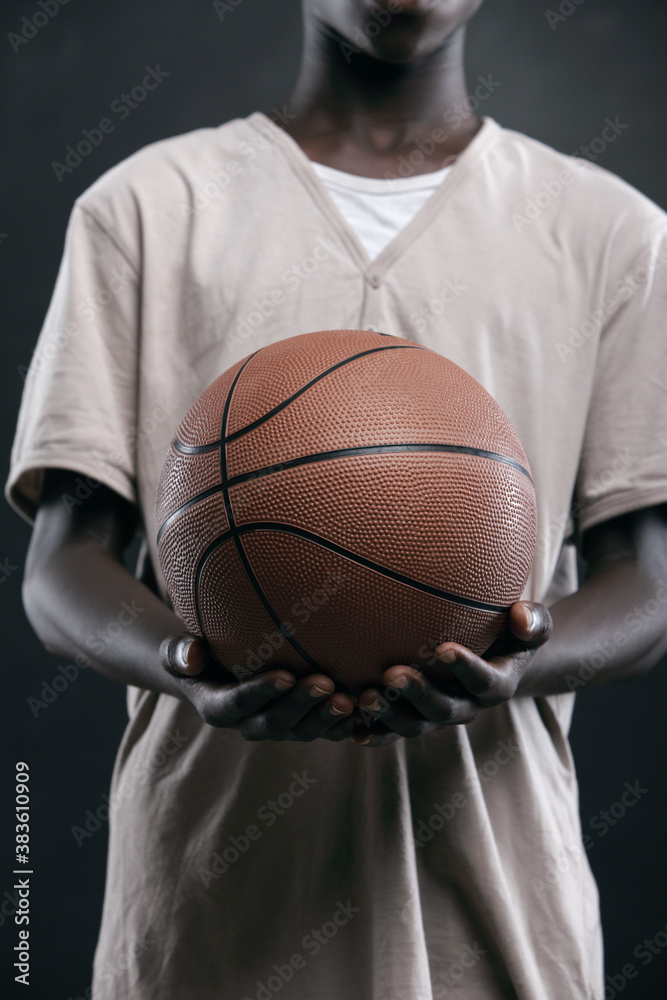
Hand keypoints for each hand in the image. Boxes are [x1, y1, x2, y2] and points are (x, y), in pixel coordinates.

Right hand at [159, 632, 356, 741]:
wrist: (216, 672)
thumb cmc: (198, 653)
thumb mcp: (180, 651)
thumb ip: (181, 653)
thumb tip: (190, 655)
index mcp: (219, 708)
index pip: (240, 703)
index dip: (262, 692)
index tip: (284, 675)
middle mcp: (249, 725)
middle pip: (276, 721)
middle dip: (301, 704)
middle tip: (325, 682)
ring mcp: (277, 728)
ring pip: (304, 730)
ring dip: (326, 718)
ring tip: (349, 699)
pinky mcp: (300, 726)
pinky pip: (324, 731)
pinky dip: (345, 726)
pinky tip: (366, 712)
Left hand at [352, 601, 552, 746]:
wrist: (494, 657)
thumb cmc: (511, 632)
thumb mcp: (531, 625)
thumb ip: (533, 621)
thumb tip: (520, 613)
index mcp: (496, 685)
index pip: (483, 681)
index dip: (466, 668)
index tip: (445, 649)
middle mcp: (467, 706)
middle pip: (443, 709)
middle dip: (417, 694)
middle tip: (391, 673)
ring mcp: (438, 715)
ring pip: (414, 724)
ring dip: (389, 715)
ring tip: (364, 697)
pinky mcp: (415, 717)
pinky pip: (393, 731)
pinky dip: (374, 732)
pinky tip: (353, 729)